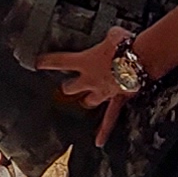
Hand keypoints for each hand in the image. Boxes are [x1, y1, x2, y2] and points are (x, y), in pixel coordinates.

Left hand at [34, 28, 133, 146]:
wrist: (138, 61)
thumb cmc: (126, 46)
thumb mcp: (116, 35)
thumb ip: (111, 37)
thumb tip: (115, 36)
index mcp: (85, 62)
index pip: (60, 61)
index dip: (47, 63)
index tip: (38, 63)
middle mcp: (89, 79)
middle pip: (71, 87)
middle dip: (68, 87)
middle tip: (66, 87)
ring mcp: (101, 92)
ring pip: (87, 102)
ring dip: (85, 101)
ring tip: (84, 103)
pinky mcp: (115, 100)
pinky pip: (108, 119)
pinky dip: (103, 130)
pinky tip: (98, 142)